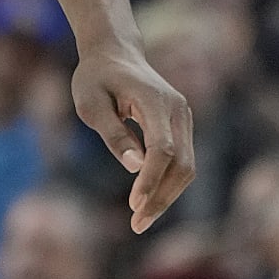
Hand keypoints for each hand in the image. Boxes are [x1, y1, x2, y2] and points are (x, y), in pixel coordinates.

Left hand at [71, 43, 194, 233]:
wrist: (115, 53)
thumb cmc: (96, 78)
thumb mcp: (90, 103)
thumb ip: (112, 133)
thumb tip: (134, 166)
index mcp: (154, 100)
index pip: (162, 148)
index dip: (151, 179)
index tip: (133, 205)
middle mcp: (177, 109)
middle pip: (182, 163)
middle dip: (161, 197)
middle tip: (136, 224)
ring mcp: (184, 117)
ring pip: (187, 166)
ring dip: (167, 196)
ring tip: (140, 220)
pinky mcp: (181, 127)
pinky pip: (182, 161)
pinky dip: (167, 184)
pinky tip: (148, 202)